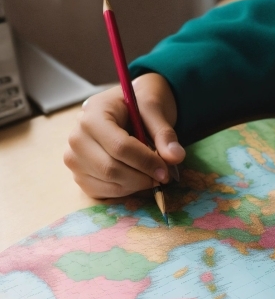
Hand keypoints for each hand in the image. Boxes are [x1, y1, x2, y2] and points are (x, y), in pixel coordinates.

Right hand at [64, 73, 185, 198]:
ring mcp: (75, 158)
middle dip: (142, 177)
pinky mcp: (80, 176)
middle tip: (162, 176)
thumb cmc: (138, 106)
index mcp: (92, 115)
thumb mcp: (154, 109)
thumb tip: (176, 157)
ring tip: (151, 174)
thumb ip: (165, 133)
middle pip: (111, 169)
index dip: (146, 162)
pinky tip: (137, 177)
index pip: (119, 147)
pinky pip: (104, 192)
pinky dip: (126, 190)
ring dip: (136, 185)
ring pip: (109, 183)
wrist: (126, 108)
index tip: (166, 170)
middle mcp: (77, 137)